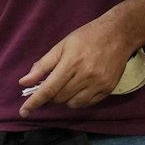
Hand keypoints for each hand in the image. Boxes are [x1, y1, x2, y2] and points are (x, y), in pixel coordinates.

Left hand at [18, 18, 134, 115]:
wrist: (120, 33)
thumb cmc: (88, 36)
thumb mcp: (63, 45)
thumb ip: (43, 65)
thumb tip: (24, 82)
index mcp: (71, 63)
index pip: (48, 89)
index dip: (34, 102)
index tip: (24, 111)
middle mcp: (86, 76)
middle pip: (60, 98)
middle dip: (52, 94)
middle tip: (56, 83)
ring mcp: (99, 83)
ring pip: (73, 104)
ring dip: (66, 99)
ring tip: (69, 85)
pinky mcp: (108, 88)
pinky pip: (88, 103)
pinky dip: (79, 100)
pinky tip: (81, 88)